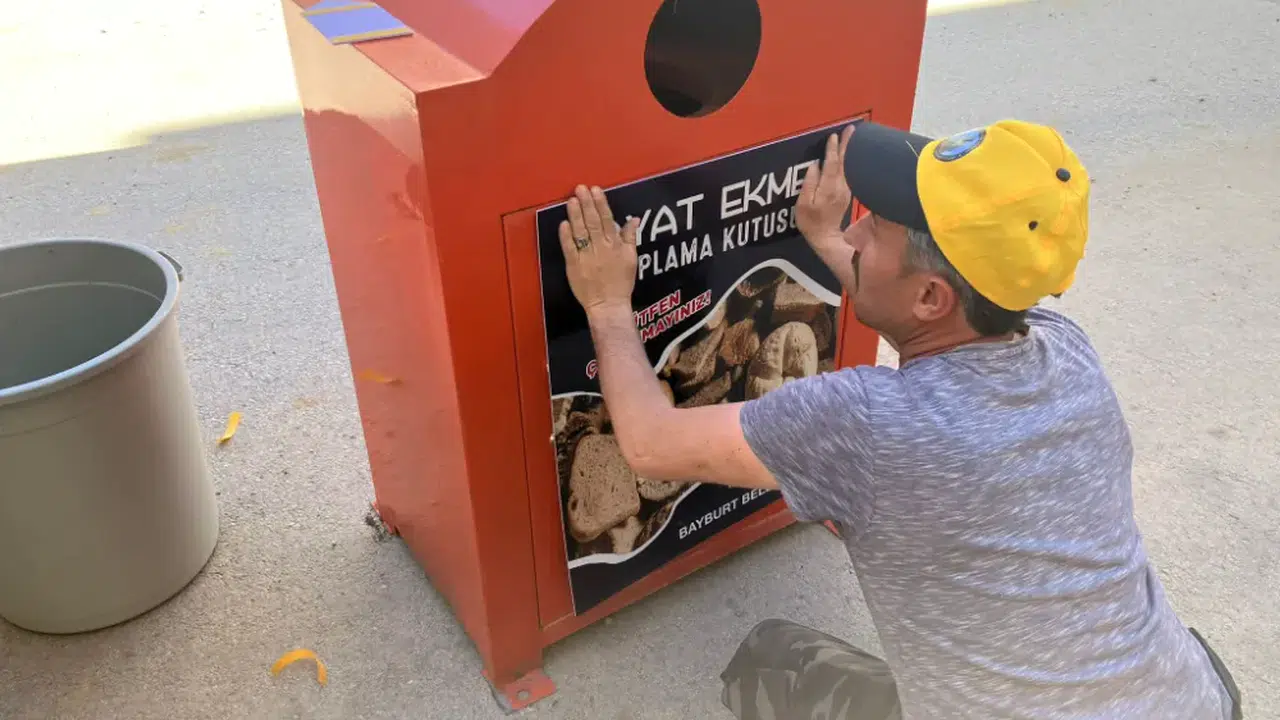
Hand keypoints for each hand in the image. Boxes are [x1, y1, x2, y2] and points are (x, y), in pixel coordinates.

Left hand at [558, 185, 640, 314]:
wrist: (609, 305)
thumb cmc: (621, 283)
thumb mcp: (631, 258)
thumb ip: (630, 237)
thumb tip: (633, 219)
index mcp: (615, 246)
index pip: (607, 220)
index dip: (601, 204)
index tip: (596, 190)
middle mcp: (601, 249)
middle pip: (593, 222)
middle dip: (587, 204)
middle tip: (581, 188)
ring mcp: (586, 257)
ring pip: (581, 232)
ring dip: (576, 215)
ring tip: (571, 200)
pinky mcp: (574, 266)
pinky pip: (569, 249)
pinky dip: (566, 236)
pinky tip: (564, 224)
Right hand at [795, 125, 854, 248]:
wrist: (825, 237)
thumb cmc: (810, 222)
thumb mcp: (803, 204)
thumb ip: (809, 184)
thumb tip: (814, 165)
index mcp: (829, 188)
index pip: (832, 164)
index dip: (833, 149)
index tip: (834, 135)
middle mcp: (841, 187)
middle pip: (845, 162)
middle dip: (848, 144)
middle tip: (852, 128)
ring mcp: (846, 190)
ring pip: (849, 166)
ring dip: (851, 151)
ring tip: (853, 137)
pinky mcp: (847, 193)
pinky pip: (850, 172)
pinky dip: (851, 161)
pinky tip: (851, 155)